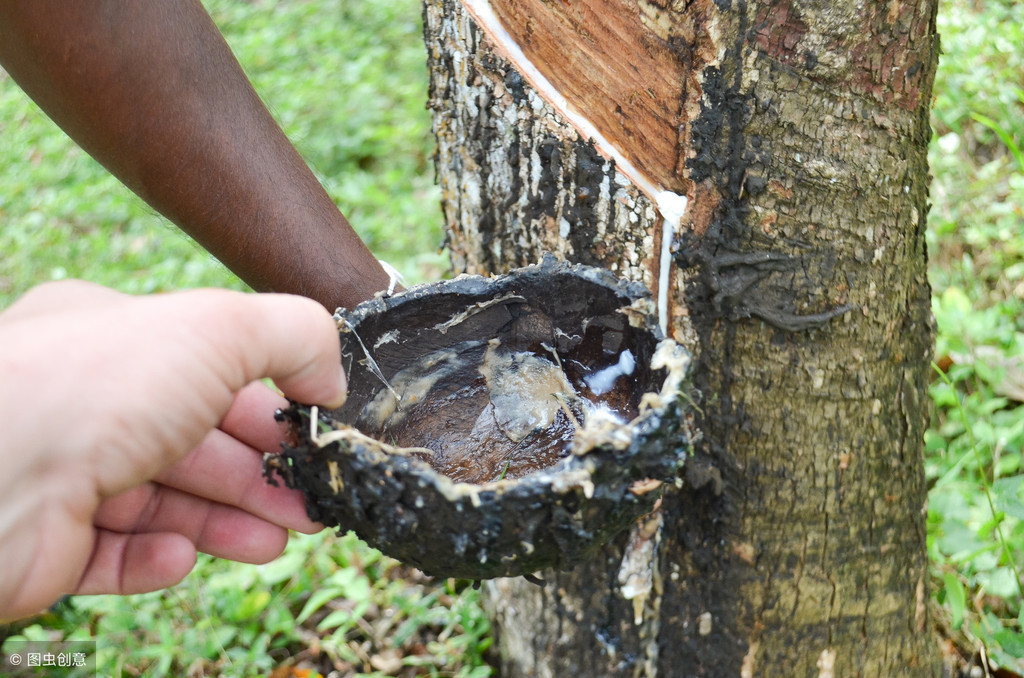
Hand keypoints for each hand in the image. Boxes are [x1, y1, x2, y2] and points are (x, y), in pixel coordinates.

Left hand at [0, 281, 345, 619]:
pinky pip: (114, 554)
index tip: (314, 436)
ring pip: (163, 502)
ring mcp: (62, 474)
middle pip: (194, 444)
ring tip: (276, 541)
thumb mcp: (218, 327)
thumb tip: (330, 378)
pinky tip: (183, 557)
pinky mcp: (47, 544)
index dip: (268, 407)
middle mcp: (84, 402)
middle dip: (260, 475)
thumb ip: (293, 335)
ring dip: (225, 522)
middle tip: (311, 506)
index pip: (207, 374)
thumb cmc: (95, 387)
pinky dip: (157, 557)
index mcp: (113, 339)